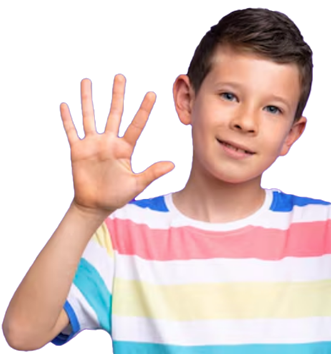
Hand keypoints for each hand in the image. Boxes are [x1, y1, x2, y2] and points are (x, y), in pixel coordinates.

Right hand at [60, 74, 174, 216]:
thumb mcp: (136, 185)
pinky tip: (64, 106)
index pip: (135, 125)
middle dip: (117, 95)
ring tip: (86, 81)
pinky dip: (67, 119)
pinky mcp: (78, 150)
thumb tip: (172, 164)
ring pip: (90, 117)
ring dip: (88, 99)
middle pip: (114, 113)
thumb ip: (152, 173)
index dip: (143, 110)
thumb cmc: (117, 196)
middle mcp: (109, 142)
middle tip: (120, 76)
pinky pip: (72, 131)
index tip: (151, 94)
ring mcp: (93, 145)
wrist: (95, 205)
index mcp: (124, 149)